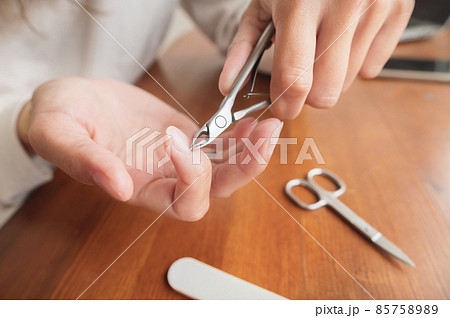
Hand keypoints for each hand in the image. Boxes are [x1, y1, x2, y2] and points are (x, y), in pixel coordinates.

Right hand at [19, 77, 280, 220]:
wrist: (70, 102)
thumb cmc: (58, 119)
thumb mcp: (57, 133)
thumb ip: (83, 160)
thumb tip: (116, 187)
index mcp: (138, 188)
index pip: (182, 202)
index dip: (191, 178)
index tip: (174, 139)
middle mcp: (164, 180)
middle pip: (216, 191)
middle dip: (243, 170)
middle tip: (262, 137)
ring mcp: (178, 158)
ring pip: (226, 169)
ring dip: (250, 151)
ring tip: (266, 125)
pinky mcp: (186, 136)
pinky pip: (220, 144)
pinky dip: (239, 135)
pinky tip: (249, 118)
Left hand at [219, 0, 413, 117]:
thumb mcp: (261, 5)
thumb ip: (243, 48)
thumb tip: (227, 87)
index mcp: (299, 4)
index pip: (295, 79)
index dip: (285, 105)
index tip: (282, 107)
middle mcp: (344, 5)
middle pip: (327, 93)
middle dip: (309, 95)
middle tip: (302, 74)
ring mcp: (376, 6)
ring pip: (349, 82)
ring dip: (331, 75)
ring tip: (323, 43)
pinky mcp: (399, 9)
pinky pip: (374, 67)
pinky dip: (357, 61)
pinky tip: (346, 38)